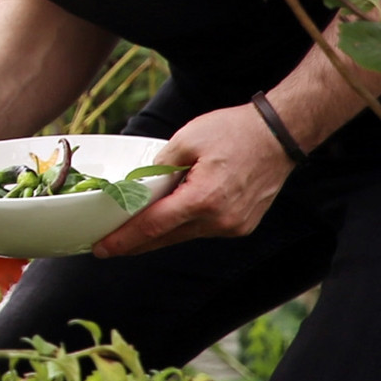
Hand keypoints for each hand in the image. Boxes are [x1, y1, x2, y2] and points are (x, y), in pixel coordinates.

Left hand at [92, 104, 293, 257]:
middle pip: (166, 238)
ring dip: (159, 235)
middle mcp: (219, 220)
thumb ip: (160, 167)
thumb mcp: (186, 139)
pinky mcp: (241, 226)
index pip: (154, 226)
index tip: (102, 248)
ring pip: (184, 236)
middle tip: (105, 247)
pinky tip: (168, 219)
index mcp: (203, 199)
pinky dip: (183, 226)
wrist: (278, 135)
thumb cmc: (234, 132)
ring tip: (131, 232)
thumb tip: (141, 186)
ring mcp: (233, 226)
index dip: (124, 239)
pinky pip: (202, 230)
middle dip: (134, 244)